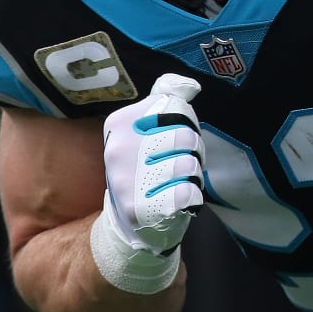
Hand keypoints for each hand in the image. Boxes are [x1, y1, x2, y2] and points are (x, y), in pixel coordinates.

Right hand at [100, 73, 204, 255]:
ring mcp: (128, 179)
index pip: (175, 107)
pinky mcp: (143, 208)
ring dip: (193, 176)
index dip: (187, 124)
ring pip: (189, 164)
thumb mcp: (148, 132)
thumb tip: (191, 86)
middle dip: (193, 151)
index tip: (173, 140)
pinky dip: (192, 198)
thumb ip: (167, 103)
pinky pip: (188, 192)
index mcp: (120, 123)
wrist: (133, 225)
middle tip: (179, 165)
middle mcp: (119, 148)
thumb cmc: (148, 170)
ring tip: (176, 184)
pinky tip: (178, 202)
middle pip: (185, 135)